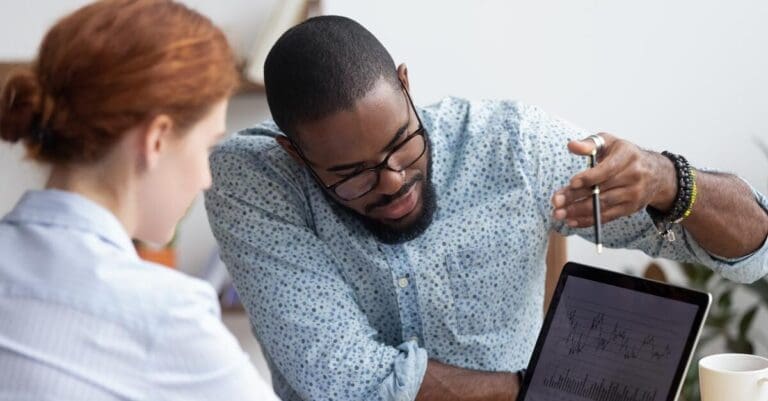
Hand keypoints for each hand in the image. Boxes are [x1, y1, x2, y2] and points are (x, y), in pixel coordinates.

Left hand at [550, 133, 675, 227]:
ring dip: (578, 211)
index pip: (606, 170)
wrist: (656, 172)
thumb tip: (571, 145)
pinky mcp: (630, 208)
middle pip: (601, 190)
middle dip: (575, 197)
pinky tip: (572, 221)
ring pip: (603, 205)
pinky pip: (607, 217)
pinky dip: (588, 220)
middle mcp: (633, 177)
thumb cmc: (624, 155)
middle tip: (556, 202)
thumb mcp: (609, 143)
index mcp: (627, 157)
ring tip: (558, 214)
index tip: (571, 183)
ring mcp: (633, 195)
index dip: (588, 177)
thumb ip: (590, 144)